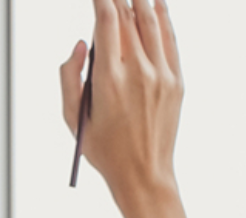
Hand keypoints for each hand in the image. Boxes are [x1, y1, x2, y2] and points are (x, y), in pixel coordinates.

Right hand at [61, 0, 181, 207]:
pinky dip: (163, 18)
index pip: (106, 24)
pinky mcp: (176, 81)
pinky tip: (156, 4)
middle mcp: (138, 73)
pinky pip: (169, 40)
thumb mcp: (72, 117)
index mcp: (108, 81)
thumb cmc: (102, 149)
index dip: (102, 1)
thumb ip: (69, 76)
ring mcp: (161, 75)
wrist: (143, 173)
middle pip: (129, 19)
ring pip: (151, 24)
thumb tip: (81, 43)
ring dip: (141, 1)